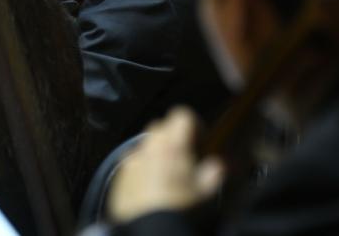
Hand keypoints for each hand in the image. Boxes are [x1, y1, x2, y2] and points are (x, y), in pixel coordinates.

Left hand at [108, 107, 223, 223]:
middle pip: (160, 126)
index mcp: (172, 145)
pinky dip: (141, 168)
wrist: (148, 230)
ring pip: (144, 144)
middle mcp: (149, 147)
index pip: (182, 115)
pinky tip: (148, 187)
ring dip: (155, 151)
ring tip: (164, 173)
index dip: (193, 124)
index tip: (199, 140)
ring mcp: (131, 160)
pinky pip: (131, 162)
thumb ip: (213, 174)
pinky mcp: (119, 174)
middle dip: (172, 136)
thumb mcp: (204, 193)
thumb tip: (218, 166)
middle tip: (182, 156)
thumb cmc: (178, 208)